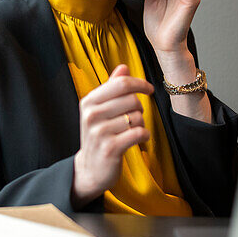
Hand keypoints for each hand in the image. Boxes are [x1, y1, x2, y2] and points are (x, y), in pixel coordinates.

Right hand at [71, 65, 152, 206]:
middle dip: (139, 109)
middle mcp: (91, 115)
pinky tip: (138, 139)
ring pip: (137, 117)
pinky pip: (139, 133)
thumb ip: (111, 88)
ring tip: (131, 131)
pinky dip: (144, 135)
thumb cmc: (98, 135)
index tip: (149, 89)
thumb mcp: (100, 110)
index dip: (139, 84)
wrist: (90, 169)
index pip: (121, 84)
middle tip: (133, 119)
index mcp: (89, 101)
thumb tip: (123, 67)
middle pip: (132, 100)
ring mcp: (100, 132)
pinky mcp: (111, 148)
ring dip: (141, 124)